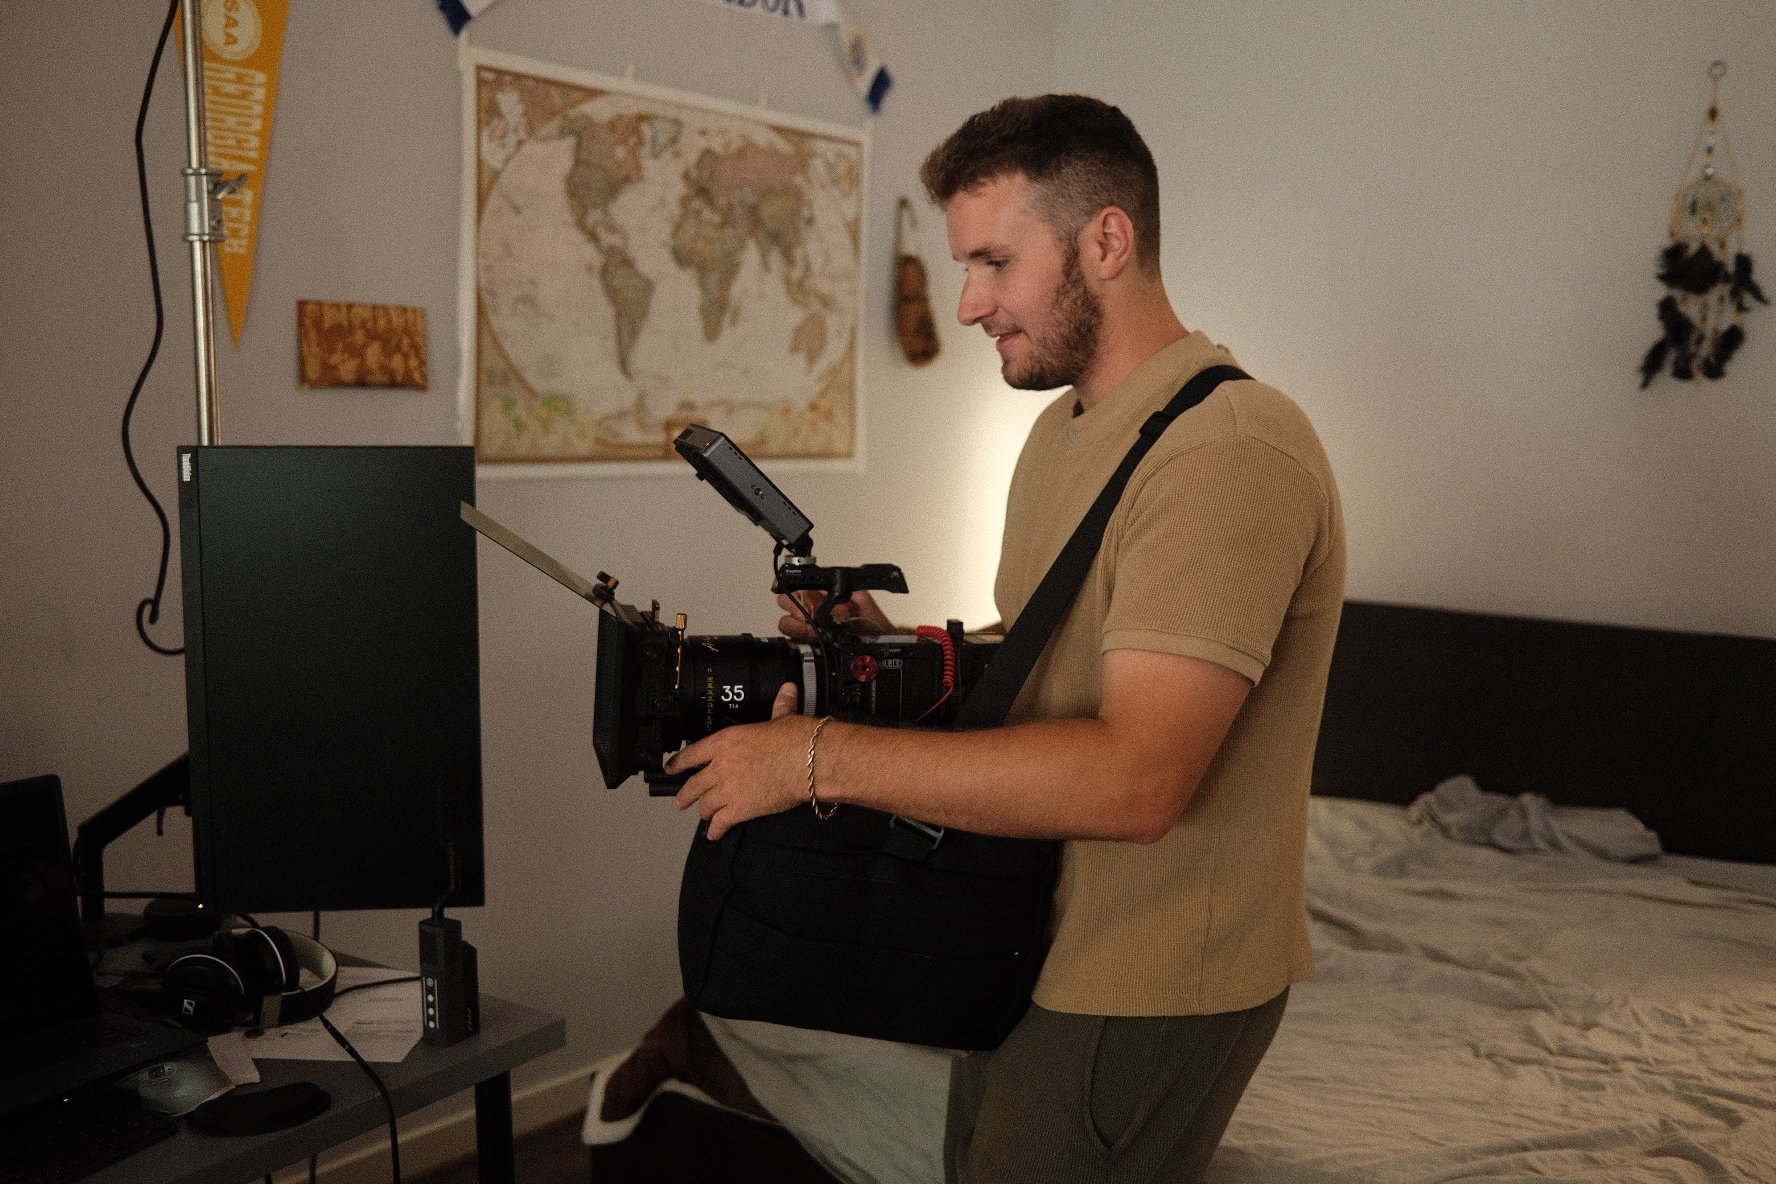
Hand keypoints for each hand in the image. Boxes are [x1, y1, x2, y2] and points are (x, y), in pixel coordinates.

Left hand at [669, 682, 812, 839]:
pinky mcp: (741, 809)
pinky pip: (721, 823)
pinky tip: (715, 834)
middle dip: (685, 795)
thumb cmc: (797, 740)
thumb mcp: (784, 718)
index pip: (693, 753)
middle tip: (680, 801)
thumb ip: (780, 706)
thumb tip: (787, 691)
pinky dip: (716, 830)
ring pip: (705, 805)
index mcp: (726, 742)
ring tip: (702, 815)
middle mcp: (722, 766)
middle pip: (694, 784)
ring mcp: (729, 789)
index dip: (679, 762)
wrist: (808, 762)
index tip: (672, 767)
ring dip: (703, 811)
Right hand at [777, 588, 892, 641]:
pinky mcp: (808, 645)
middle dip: (792, 609)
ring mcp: (808, 628)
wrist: (877, 647)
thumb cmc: (871, 624)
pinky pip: (792, 642)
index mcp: (822, 596)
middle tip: (806, 618)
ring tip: (812, 633)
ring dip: (795, 627)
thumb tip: (827, 582)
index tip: (805, 605)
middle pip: (786, 603)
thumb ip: (844, 587)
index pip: (797, 587)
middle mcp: (812, 610)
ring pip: (786, 622)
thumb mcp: (861, 598)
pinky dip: (796, 642)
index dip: (796, 594)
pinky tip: (810, 643)